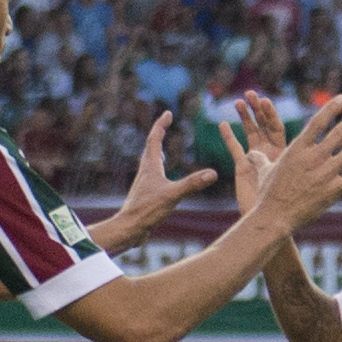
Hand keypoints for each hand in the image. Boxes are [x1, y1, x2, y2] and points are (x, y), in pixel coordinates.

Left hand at [89, 112, 216, 252]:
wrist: (129, 229)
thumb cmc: (147, 211)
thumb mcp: (173, 196)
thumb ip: (192, 184)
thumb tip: (213, 174)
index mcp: (150, 166)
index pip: (155, 139)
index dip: (161, 125)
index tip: (168, 113)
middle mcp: (145, 171)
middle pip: (150, 146)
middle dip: (159, 133)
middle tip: (165, 122)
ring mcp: (144, 182)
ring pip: (149, 160)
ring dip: (156, 149)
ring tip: (161, 146)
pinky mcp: (145, 194)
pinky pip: (151, 174)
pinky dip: (157, 167)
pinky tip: (160, 176)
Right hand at [210, 91, 284, 210]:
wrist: (268, 219)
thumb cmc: (280, 202)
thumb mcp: (283, 179)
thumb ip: (281, 165)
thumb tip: (282, 153)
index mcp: (282, 153)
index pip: (276, 128)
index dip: (270, 114)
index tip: (264, 101)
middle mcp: (270, 153)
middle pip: (263, 126)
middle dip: (257, 110)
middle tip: (250, 94)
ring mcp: (256, 158)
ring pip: (250, 133)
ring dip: (245, 118)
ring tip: (238, 102)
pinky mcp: (243, 166)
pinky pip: (235, 148)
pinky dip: (229, 136)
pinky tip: (223, 124)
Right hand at [255, 93, 341, 228]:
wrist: (274, 217)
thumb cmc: (268, 194)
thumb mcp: (264, 172)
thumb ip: (261, 159)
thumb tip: (251, 153)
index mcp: (297, 150)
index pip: (317, 123)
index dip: (331, 109)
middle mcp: (313, 158)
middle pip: (337, 134)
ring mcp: (324, 174)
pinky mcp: (332, 190)